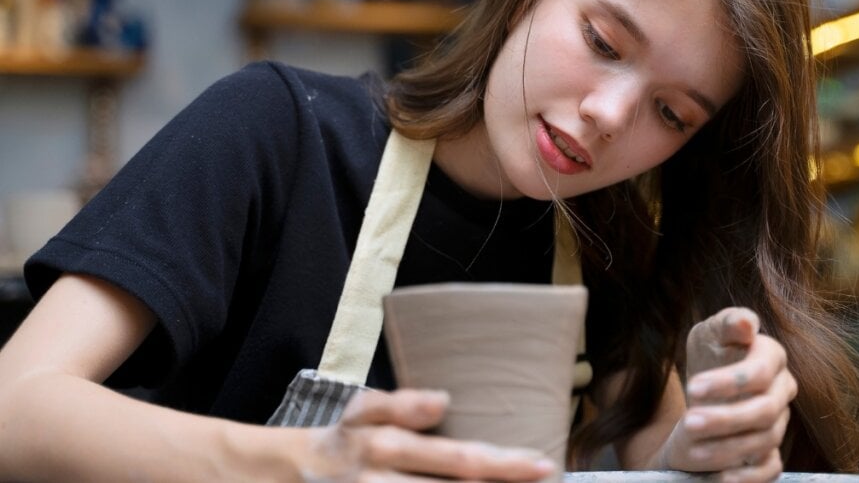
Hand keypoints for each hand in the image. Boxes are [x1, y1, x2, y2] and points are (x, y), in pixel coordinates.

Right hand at [302, 388, 556, 481]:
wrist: (294, 474)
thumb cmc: (346, 438)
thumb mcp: (364, 409)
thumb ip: (402, 403)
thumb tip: (444, 400)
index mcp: (389, 445)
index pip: (458, 459)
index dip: (503, 465)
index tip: (543, 464)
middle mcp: (385, 481)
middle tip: (546, 478)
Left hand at [661, 307, 795, 482]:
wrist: (706, 388)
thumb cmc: (710, 353)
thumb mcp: (711, 333)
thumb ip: (728, 323)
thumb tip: (746, 323)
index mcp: (772, 356)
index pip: (759, 373)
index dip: (728, 382)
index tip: (692, 387)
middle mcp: (782, 390)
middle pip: (765, 411)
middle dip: (725, 418)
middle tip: (689, 423)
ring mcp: (780, 423)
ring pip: (764, 441)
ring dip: (727, 447)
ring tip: (691, 449)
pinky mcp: (771, 451)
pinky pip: (768, 470)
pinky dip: (745, 477)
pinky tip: (717, 477)